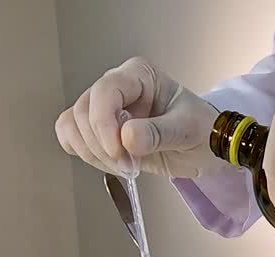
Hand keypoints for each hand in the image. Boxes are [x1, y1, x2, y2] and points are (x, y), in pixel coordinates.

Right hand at [55, 57, 220, 177]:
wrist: (203, 146)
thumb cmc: (200, 130)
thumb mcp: (188, 130)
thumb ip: (159, 133)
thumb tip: (126, 138)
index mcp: (139, 74)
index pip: (105, 91)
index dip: (104, 123)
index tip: (119, 151)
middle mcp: (116, 85)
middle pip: (84, 110)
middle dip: (102, 144)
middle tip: (129, 165)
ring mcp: (103, 106)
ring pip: (73, 124)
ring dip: (93, 152)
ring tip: (125, 165)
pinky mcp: (98, 127)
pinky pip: (71, 136)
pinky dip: (85, 154)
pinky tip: (111, 163)